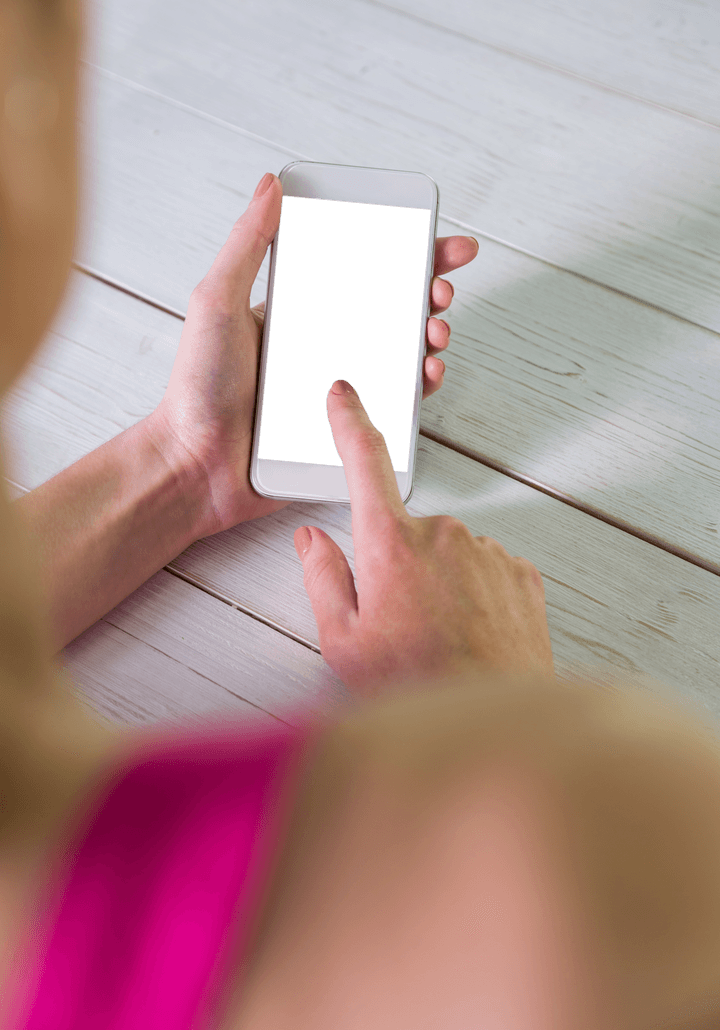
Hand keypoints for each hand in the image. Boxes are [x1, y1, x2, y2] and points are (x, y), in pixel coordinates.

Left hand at [146, 172, 478, 536]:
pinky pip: (392, 401)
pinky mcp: (345, 423)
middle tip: (441, 288)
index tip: (433, 236)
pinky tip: (426, 373)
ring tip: (435, 332)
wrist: (197, 465)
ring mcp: (336, 383)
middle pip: (390, 307)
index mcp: (296, 309)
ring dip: (429, 336)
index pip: (357, 269)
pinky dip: (418, 386)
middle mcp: (321, 342)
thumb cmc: (197, 388)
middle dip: (428, 292)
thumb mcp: (217, 302)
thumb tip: (271, 186)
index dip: (400, 251)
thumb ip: (246, 244)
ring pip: (399, 353)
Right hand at [294, 380, 553, 695]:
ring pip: (450, 554)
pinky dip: (477, 595)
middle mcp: (442, 533)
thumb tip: (311, 538)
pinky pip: (487, 571)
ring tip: (442, 639)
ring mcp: (487, 551)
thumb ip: (322, 578)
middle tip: (402, 624)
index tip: (344, 394)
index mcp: (389, 544)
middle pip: (408, 532)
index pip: (365, 463)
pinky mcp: (521, 572)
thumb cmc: (414, 686)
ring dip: (441, 584)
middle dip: (401, 566)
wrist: (496, 724)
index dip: (350, 422)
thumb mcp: (344, 642)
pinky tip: (472, 636)